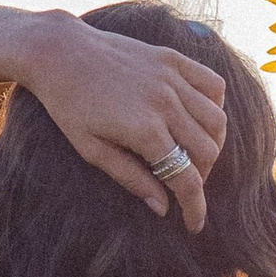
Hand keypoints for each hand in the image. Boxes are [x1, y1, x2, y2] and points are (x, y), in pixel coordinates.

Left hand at [19, 14, 227, 229]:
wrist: (59, 52)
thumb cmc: (68, 104)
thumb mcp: (91, 149)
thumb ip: (130, 177)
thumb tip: (162, 207)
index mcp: (144, 130)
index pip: (186, 178)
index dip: (195, 208)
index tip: (194, 225)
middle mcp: (165, 103)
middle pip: (208, 152)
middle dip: (200, 177)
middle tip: (181, 184)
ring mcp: (171, 78)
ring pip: (216, 121)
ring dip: (211, 145)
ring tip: (191, 154)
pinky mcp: (172, 59)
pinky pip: (214, 85)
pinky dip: (215, 106)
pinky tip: (197, 117)